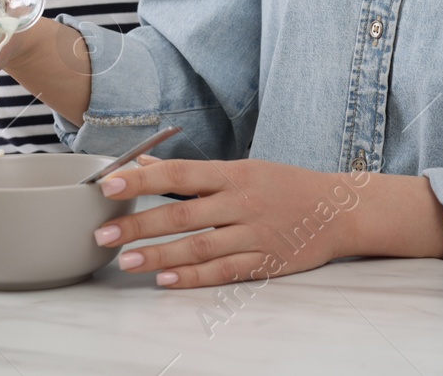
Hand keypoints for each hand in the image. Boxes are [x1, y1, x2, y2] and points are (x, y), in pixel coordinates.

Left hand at [91, 158, 363, 287]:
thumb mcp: (244, 168)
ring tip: (126, 261)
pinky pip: (223, 271)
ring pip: (198, 246)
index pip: (180, 173)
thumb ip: (192, 172)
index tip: (109, 184)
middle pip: (182, 213)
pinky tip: (166, 279)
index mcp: (235, 174)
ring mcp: (254, 234)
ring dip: (159, 255)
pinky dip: (193, 276)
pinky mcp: (264, 261)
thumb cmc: (287, 185)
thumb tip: (145, 164)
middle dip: (139, 224)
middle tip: (103, 234)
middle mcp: (242, 202)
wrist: (339, 209)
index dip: (142, 180)